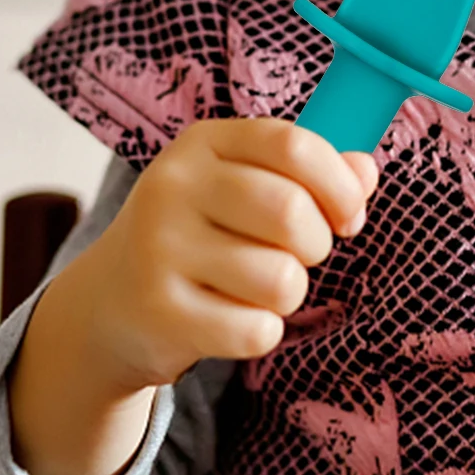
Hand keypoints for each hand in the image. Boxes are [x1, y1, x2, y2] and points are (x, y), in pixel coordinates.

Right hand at [9, 120, 376, 474]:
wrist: (108, 303)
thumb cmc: (201, 233)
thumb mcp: (245, 184)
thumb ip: (312, 172)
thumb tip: (367, 170)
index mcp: (204, 143)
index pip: (294, 145)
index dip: (340, 183)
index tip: (349, 214)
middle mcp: (173, 186)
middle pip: (291, 211)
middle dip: (316, 244)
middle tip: (301, 256)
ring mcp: (159, 249)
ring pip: (280, 278)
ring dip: (290, 292)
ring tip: (260, 288)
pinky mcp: (158, 312)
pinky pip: (255, 330)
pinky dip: (262, 331)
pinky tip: (233, 320)